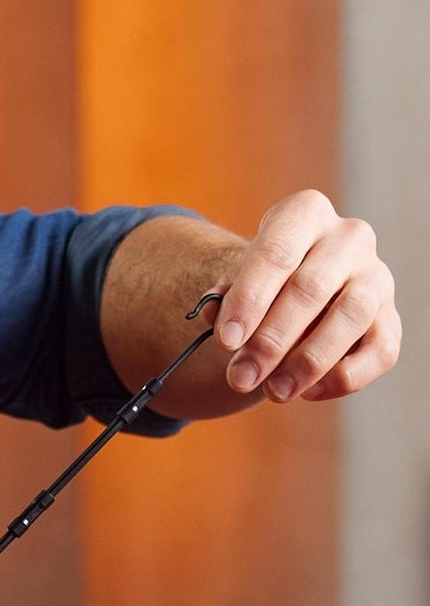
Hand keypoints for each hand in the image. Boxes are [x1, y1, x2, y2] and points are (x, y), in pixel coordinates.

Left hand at [211, 191, 399, 402]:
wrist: (294, 288)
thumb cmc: (261, 281)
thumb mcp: (235, 279)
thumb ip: (222, 297)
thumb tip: (214, 316)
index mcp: (304, 213)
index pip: (276, 253)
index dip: (249, 299)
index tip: (226, 341)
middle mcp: (349, 237)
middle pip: (310, 288)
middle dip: (270, 341)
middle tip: (240, 378)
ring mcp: (377, 276)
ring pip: (350, 317)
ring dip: (308, 362)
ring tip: (273, 392)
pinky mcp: (392, 317)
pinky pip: (381, 350)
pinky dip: (346, 376)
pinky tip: (310, 392)